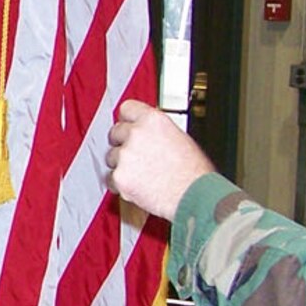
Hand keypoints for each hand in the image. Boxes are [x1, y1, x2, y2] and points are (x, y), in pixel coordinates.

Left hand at [106, 99, 215, 219]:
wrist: (195, 196)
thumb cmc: (194, 172)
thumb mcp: (181, 138)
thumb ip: (158, 131)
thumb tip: (148, 132)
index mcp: (154, 120)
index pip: (127, 108)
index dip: (128, 119)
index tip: (128, 125)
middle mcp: (137, 133)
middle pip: (115, 132)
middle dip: (122, 143)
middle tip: (136, 155)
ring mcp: (126, 155)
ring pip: (112, 157)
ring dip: (122, 165)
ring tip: (143, 174)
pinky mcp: (120, 177)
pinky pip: (110, 179)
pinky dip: (120, 184)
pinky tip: (138, 186)